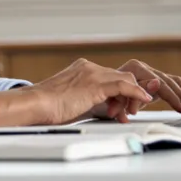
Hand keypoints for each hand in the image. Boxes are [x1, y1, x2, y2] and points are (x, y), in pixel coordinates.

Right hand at [27, 58, 153, 125]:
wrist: (36, 105)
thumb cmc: (47, 108)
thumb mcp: (73, 102)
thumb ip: (91, 102)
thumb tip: (108, 112)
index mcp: (82, 69)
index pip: (110, 76)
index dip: (121, 92)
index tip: (125, 106)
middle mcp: (88, 67)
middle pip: (121, 76)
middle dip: (130, 94)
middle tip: (130, 111)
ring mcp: (92, 74)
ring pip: (125, 79)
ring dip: (132, 97)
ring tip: (129, 113)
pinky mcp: (95, 84)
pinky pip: (124, 85)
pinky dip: (137, 93)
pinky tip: (144, 100)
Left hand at [95, 59, 180, 118]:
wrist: (94, 92)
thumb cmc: (102, 95)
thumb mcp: (114, 96)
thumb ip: (134, 91)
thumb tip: (157, 83)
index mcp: (134, 69)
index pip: (158, 82)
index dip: (170, 96)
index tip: (179, 108)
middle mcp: (143, 68)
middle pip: (167, 81)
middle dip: (179, 97)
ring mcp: (149, 73)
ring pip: (173, 81)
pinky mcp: (154, 80)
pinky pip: (173, 83)